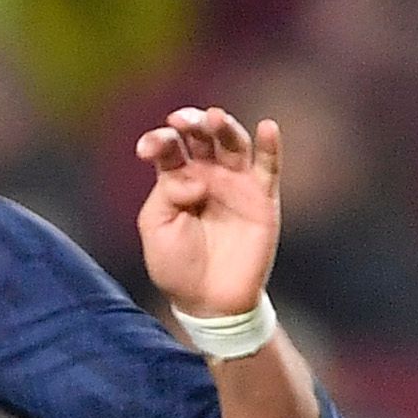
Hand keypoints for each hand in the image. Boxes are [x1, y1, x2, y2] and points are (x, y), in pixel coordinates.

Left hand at [134, 106, 281, 319]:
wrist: (208, 301)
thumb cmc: (176, 265)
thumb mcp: (157, 227)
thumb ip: (167, 194)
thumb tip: (195, 177)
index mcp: (175, 178)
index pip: (168, 147)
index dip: (158, 141)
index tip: (147, 149)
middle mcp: (206, 173)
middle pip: (201, 136)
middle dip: (191, 123)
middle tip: (181, 121)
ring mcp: (235, 183)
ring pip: (233, 143)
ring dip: (224, 126)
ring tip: (215, 116)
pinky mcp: (262, 197)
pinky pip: (269, 166)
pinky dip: (270, 145)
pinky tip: (267, 127)